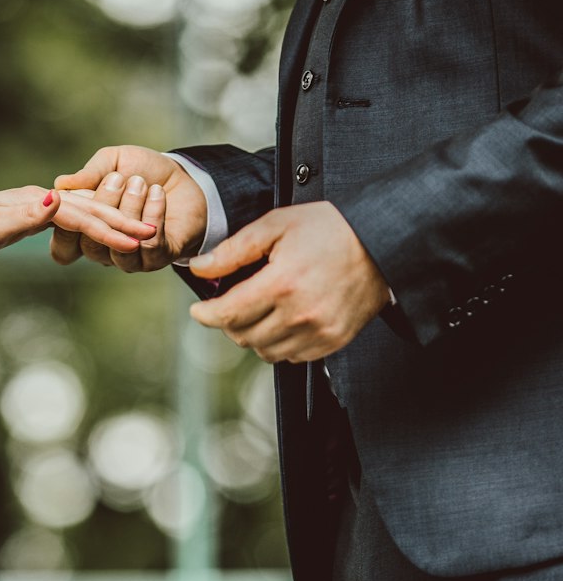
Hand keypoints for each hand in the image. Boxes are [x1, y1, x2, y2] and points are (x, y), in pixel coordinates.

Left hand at [0, 186, 155, 259]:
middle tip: (152, 234)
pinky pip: (73, 219)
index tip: (137, 240)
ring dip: (113, 222)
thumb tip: (57, 199)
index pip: (81, 215)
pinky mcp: (34, 213)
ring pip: (84, 211)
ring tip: (139, 233)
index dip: (110, 228)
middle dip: (121, 221)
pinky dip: (94, 224)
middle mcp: (41, 199)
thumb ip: (25, 216)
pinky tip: (103, 230)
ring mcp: (39, 205)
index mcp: (36, 201)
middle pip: (89, 209)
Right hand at [51, 145, 206, 270]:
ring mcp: (130, 259)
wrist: (184, 177)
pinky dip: (153, 213)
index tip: (70, 197)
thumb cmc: (143, 170)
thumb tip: (62, 183)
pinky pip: (149, 246)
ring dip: (130, 208)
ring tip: (140, 182)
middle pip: (91, 246)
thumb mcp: (113, 162)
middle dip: (104, 206)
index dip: (63, 230)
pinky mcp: (157, 259)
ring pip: (119, 247)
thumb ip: (90, 173)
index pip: (63, 249)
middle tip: (119, 177)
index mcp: (87, 232)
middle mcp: (105, 251)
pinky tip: (157, 193)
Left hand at [188, 202, 390, 362]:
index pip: (228, 314)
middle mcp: (300, 314)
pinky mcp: (331, 342)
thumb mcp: (277, 225)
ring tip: (260, 310)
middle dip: (229, 322)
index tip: (199, 311)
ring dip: (253, 335)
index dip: (206, 315)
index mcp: (282, 283)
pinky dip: (279, 342)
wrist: (380, 242)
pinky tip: (284, 320)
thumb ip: (234, 250)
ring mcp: (317, 332)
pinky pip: (290, 356)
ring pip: (264, 351)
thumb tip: (199, 268)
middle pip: (242, 336)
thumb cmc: (329, 228)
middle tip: (232, 304)